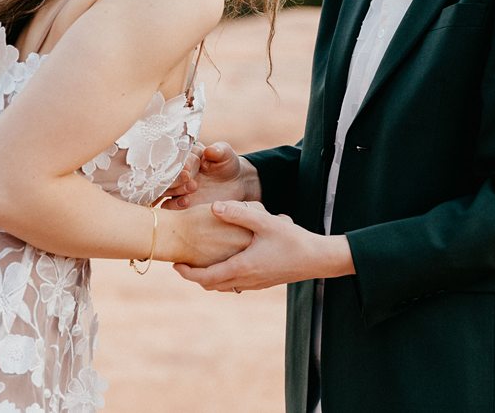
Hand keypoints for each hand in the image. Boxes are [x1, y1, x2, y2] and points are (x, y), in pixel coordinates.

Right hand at [162, 141, 258, 209]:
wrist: (235, 185)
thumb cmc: (228, 165)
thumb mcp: (226, 155)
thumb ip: (219, 150)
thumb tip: (209, 150)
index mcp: (186, 155)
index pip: (176, 157)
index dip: (181, 163)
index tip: (188, 168)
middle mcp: (178, 171)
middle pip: (165, 174)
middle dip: (176, 177)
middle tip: (189, 178)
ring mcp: (177, 187)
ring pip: (164, 189)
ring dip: (174, 190)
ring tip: (192, 188)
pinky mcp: (179, 202)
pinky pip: (167, 205)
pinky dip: (173, 205)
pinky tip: (186, 202)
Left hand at [173, 200, 353, 292]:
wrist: (319, 259)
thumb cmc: (293, 240)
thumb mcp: (266, 222)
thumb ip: (239, 214)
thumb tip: (213, 207)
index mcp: (243, 267)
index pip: (206, 278)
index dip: (188, 273)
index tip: (175, 264)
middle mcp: (246, 280)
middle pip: (212, 285)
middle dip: (195, 276)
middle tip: (183, 263)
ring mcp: (256, 283)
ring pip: (224, 286)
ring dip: (209, 278)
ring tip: (200, 262)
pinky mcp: (263, 282)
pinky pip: (236, 284)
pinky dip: (224, 277)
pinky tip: (226, 261)